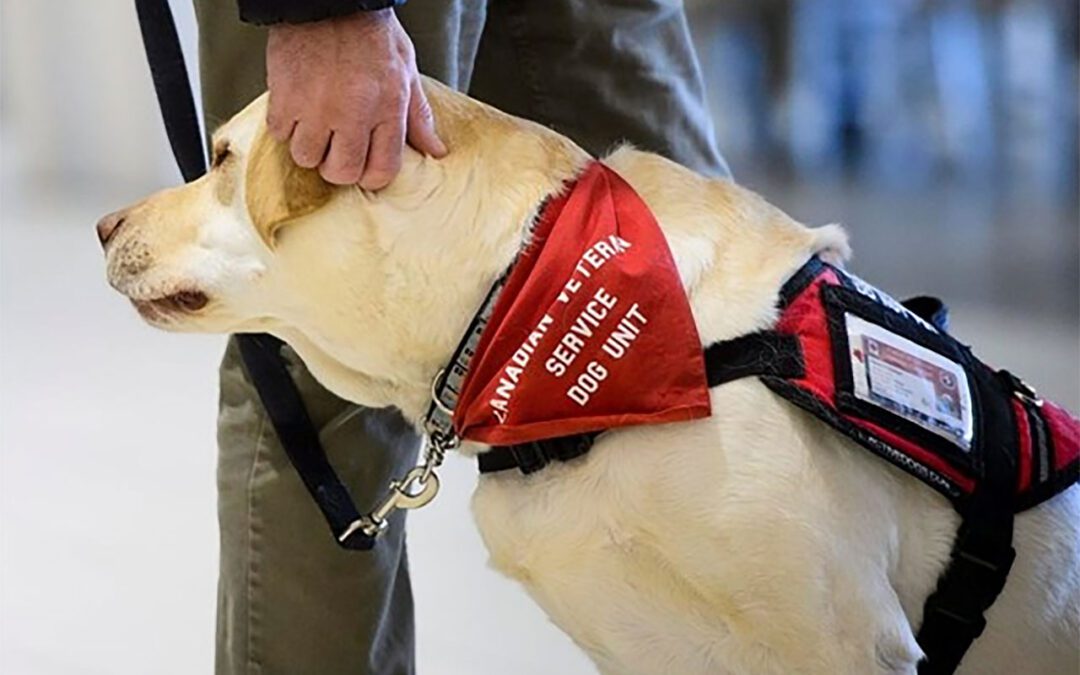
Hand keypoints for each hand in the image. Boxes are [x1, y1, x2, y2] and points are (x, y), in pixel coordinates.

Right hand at [265, 9, 445, 188]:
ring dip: (310, 147)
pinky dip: (286, 127)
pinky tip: (298, 109)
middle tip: (338, 148)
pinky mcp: (284, 98)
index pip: (381, 170)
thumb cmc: (369, 33)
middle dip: (339, 167)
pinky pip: (280, 134)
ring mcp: (315, 108)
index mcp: (386, 109)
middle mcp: (351, 113)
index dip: (372, 177)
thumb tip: (435, 151)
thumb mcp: (406, 70)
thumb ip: (419, 116)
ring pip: (306, 157)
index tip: (365, 168)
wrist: (328, 1)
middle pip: (340, 172)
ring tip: (316, 125)